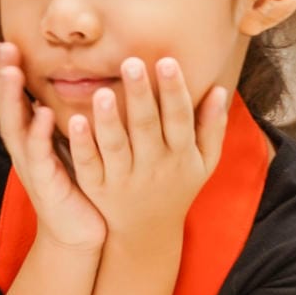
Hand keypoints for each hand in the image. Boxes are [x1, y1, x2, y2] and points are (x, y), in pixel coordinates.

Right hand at [0, 41, 105, 252]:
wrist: (79, 234)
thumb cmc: (76, 187)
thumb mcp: (67, 147)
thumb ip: (64, 119)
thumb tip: (72, 84)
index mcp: (29, 138)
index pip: (14, 99)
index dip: (5, 72)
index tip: (0, 41)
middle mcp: (24, 149)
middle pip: (7, 107)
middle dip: (2, 77)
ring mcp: (32, 167)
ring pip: (17, 128)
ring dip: (14, 99)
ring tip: (13, 72)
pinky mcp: (46, 185)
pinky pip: (41, 156)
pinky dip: (40, 134)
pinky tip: (44, 114)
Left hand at [66, 57, 228, 243]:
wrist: (148, 233)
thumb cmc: (179, 186)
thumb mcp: (205, 162)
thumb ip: (213, 126)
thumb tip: (220, 89)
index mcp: (181, 155)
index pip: (179, 118)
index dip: (174, 91)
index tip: (167, 61)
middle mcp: (153, 166)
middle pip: (146, 127)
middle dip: (140, 95)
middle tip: (132, 63)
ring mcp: (124, 178)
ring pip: (116, 146)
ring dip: (109, 119)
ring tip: (103, 92)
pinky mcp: (98, 188)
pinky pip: (89, 164)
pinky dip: (82, 144)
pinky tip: (75, 121)